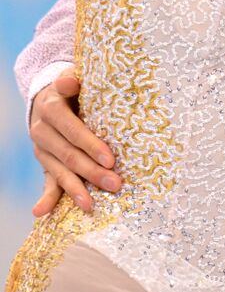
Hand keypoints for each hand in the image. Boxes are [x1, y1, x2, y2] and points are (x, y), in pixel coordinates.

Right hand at [29, 68, 120, 214]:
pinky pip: (46, 181)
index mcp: (51, 108)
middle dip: (92, 171)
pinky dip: (46, 198)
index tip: (111, 159)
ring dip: (75, 189)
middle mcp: (42, 131)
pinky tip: (42, 212)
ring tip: (90, 205)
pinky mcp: (44, 162)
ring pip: (60, 171)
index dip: (91, 144)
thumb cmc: (73, 88)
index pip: (73, 129)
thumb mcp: (71, 78)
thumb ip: (71, 80)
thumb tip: (71, 82)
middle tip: (115, 184)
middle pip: (69, 154)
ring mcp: (42, 149)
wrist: (49, 95)